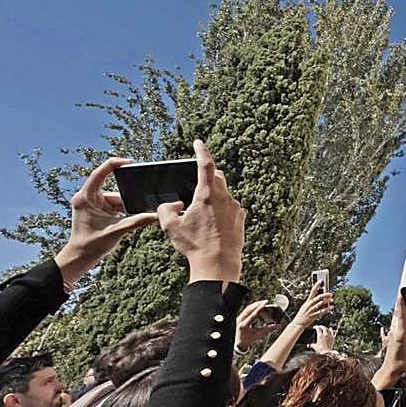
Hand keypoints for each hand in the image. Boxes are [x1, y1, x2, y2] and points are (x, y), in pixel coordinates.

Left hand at [54, 157, 159, 283]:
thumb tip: (156, 215)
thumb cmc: (91, 245)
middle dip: (125, 201)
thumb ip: (137, 221)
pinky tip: (119, 223)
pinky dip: (121, 212)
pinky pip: (114, 205)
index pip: (100, 173)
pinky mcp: (98, 209)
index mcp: (86, 198)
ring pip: (116, 199)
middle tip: (125, 214)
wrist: (79, 257)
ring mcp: (93, 203)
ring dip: (123, 209)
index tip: (130, 163)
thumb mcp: (116, 231)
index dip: (115, 164)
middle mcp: (87, 197)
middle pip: (113, 190)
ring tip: (118, 224)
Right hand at [156, 140, 244, 283]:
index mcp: (206, 195)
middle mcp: (224, 197)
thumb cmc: (194, 246)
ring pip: (224, 192)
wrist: (218, 264)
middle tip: (197, 182)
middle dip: (208, 175)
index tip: (199, 142)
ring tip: (202, 213)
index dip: (201, 151)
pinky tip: (213, 223)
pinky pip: (230, 206)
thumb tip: (171, 204)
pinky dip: (222, 208)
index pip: (205, 165)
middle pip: (217, 177)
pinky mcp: (241, 217)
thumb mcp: (171, 227)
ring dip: (214, 195)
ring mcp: (235, 207)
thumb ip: (165, 210)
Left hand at [235, 299, 277, 350]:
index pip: (253, 314)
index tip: (265, 303)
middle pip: (249, 309)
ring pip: (247, 308)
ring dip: (255, 305)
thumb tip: (277, 325)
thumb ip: (268, 330)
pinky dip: (252, 308)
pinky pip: (246, 310)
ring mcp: (238, 318)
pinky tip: (258, 307)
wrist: (239, 343)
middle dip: (258, 304)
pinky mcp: (239, 317)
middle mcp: (239, 321)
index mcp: (244, 326)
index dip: (259, 308)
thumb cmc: (248, 340)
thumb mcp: (259, 335)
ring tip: (263, 303)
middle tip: (265, 301)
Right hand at [292, 279, 333, 326]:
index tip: (321, 281)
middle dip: (326, 294)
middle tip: (330, 293)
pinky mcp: (314, 315)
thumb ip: (312, 302)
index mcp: (308, 301)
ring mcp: (312, 310)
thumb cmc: (302, 315)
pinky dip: (327, 309)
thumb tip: (320, 299)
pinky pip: (322, 311)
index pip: (313, 291)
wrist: (298, 323)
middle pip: (319, 297)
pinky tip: (331, 307)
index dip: (317, 285)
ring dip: (328, 301)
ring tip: (332, 300)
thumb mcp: (305, 306)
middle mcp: (310, 304)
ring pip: (321, 303)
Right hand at [310, 325, 336, 354]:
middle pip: (323, 327)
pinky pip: (332, 332)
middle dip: (320, 326)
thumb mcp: (314, 347)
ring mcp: (329, 336)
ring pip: (328, 329)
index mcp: (320, 336)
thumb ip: (311, 345)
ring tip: (323, 327)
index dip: (316, 327)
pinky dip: (331, 329)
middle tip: (319, 326)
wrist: (327, 353)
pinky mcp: (332, 338)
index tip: (314, 327)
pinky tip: (330, 328)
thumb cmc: (321, 350)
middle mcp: (325, 335)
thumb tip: (308, 345)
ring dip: (325, 327)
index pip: (318, 328)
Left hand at [372, 296, 405, 387]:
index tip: (400, 293)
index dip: (401, 304)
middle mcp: (395, 331)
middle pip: (401, 315)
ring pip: (401, 322)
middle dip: (405, 307)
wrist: (390, 370)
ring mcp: (393, 333)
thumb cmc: (401, 362)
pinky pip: (400, 328)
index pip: (401, 315)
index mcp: (401, 333)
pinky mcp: (393, 336)